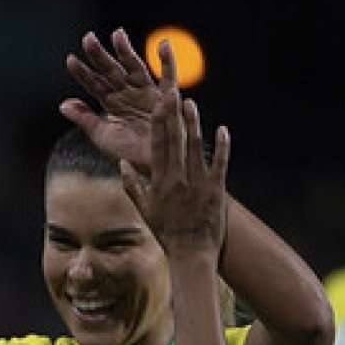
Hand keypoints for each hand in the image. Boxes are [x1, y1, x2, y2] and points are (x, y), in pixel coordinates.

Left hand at [60, 27, 164, 173]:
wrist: (153, 167)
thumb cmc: (129, 153)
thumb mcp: (103, 137)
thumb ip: (85, 119)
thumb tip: (63, 104)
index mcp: (111, 102)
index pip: (94, 84)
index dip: (82, 73)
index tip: (70, 59)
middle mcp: (127, 93)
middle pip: (111, 71)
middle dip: (100, 55)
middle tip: (88, 38)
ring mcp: (146, 93)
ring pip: (134, 68)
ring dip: (126, 52)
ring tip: (117, 34)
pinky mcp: (165, 98)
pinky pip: (168, 78)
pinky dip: (168, 62)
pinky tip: (164, 45)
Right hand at [117, 73, 229, 256]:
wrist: (191, 253)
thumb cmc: (167, 233)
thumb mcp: (145, 210)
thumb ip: (133, 186)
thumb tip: (122, 164)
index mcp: (159, 183)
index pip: (156, 147)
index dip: (157, 124)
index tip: (156, 105)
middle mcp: (178, 179)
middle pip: (175, 141)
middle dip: (173, 115)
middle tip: (172, 92)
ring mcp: (198, 183)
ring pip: (196, 147)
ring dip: (194, 123)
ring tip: (192, 103)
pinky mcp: (216, 190)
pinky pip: (220, 163)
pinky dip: (223, 146)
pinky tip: (222, 128)